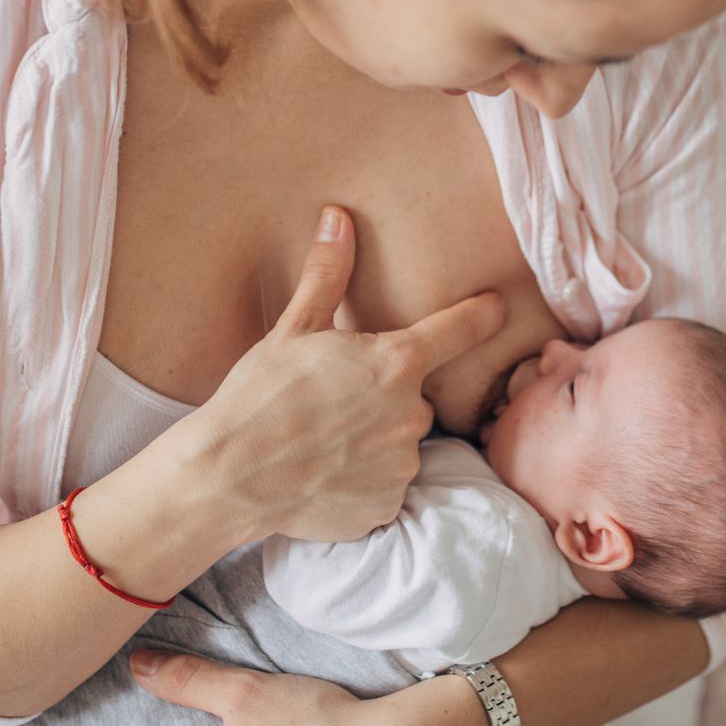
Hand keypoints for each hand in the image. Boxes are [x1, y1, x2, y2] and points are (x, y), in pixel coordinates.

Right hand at [180, 206, 506, 544]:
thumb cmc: (259, 395)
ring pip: (400, 443)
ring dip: (375, 439)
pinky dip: (362, 479)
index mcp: (395, 363)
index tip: (497, 307)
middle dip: (386, 396)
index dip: (481, 315)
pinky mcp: (385, 506)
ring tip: (325, 440)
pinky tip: (325, 472)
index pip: (459, 329)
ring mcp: (400, 466)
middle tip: (336, 401)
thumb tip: (338, 218)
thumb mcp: (292, 330)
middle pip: (414, 397)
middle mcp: (410, 415)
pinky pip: (384, 485)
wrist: (229, 475)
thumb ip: (327, 275)